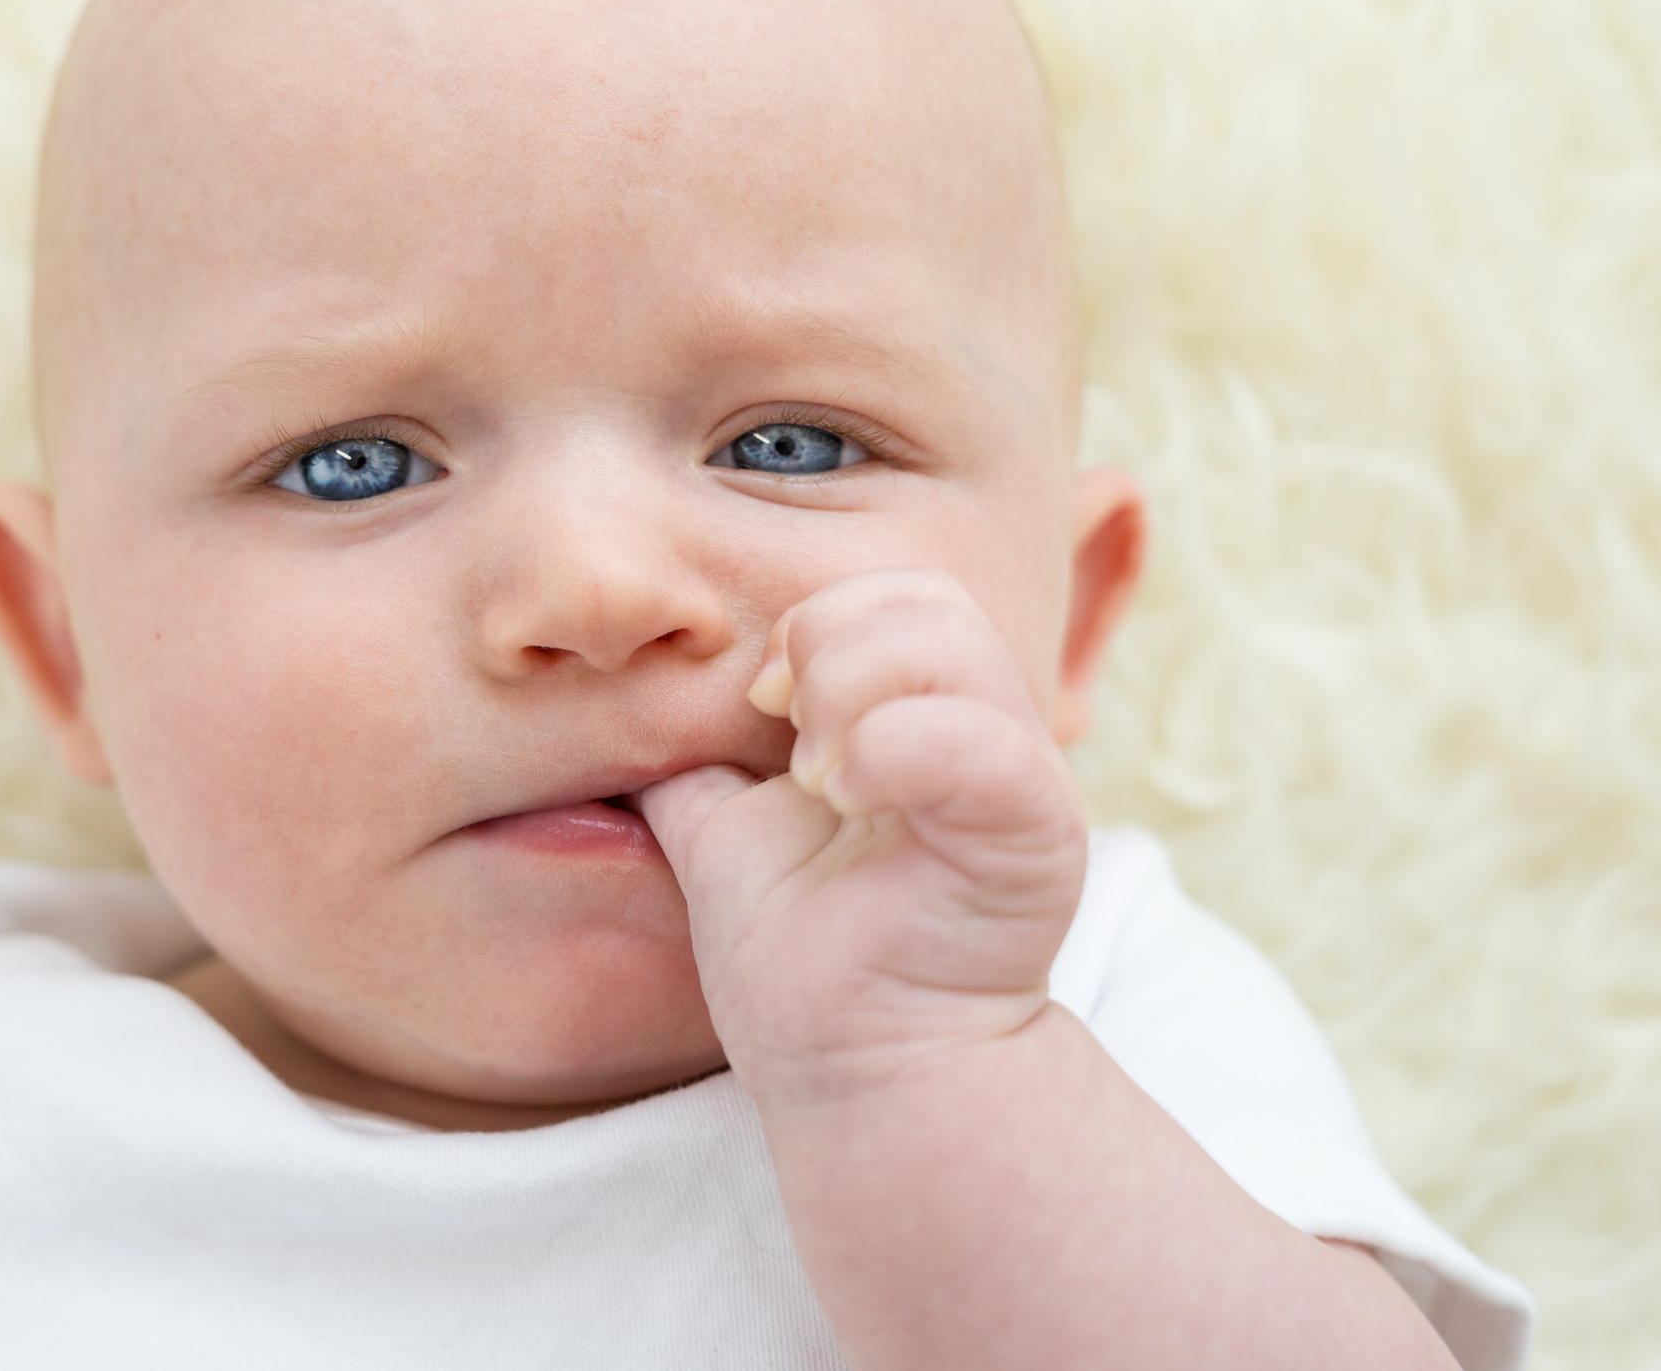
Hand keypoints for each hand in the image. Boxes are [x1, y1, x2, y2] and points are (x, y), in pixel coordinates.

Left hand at [640, 569, 1086, 1099]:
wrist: (853, 1069)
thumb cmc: (800, 954)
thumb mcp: (725, 825)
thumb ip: (695, 757)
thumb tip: (621, 704)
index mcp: (924, 713)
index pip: (886, 590)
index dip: (807, 627)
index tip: (762, 713)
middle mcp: (989, 728)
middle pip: (923, 594)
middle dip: (827, 648)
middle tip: (792, 750)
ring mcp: (1021, 775)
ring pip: (948, 640)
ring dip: (851, 694)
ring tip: (821, 785)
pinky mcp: (1039, 833)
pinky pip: (976, 739)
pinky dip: (889, 748)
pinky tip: (844, 802)